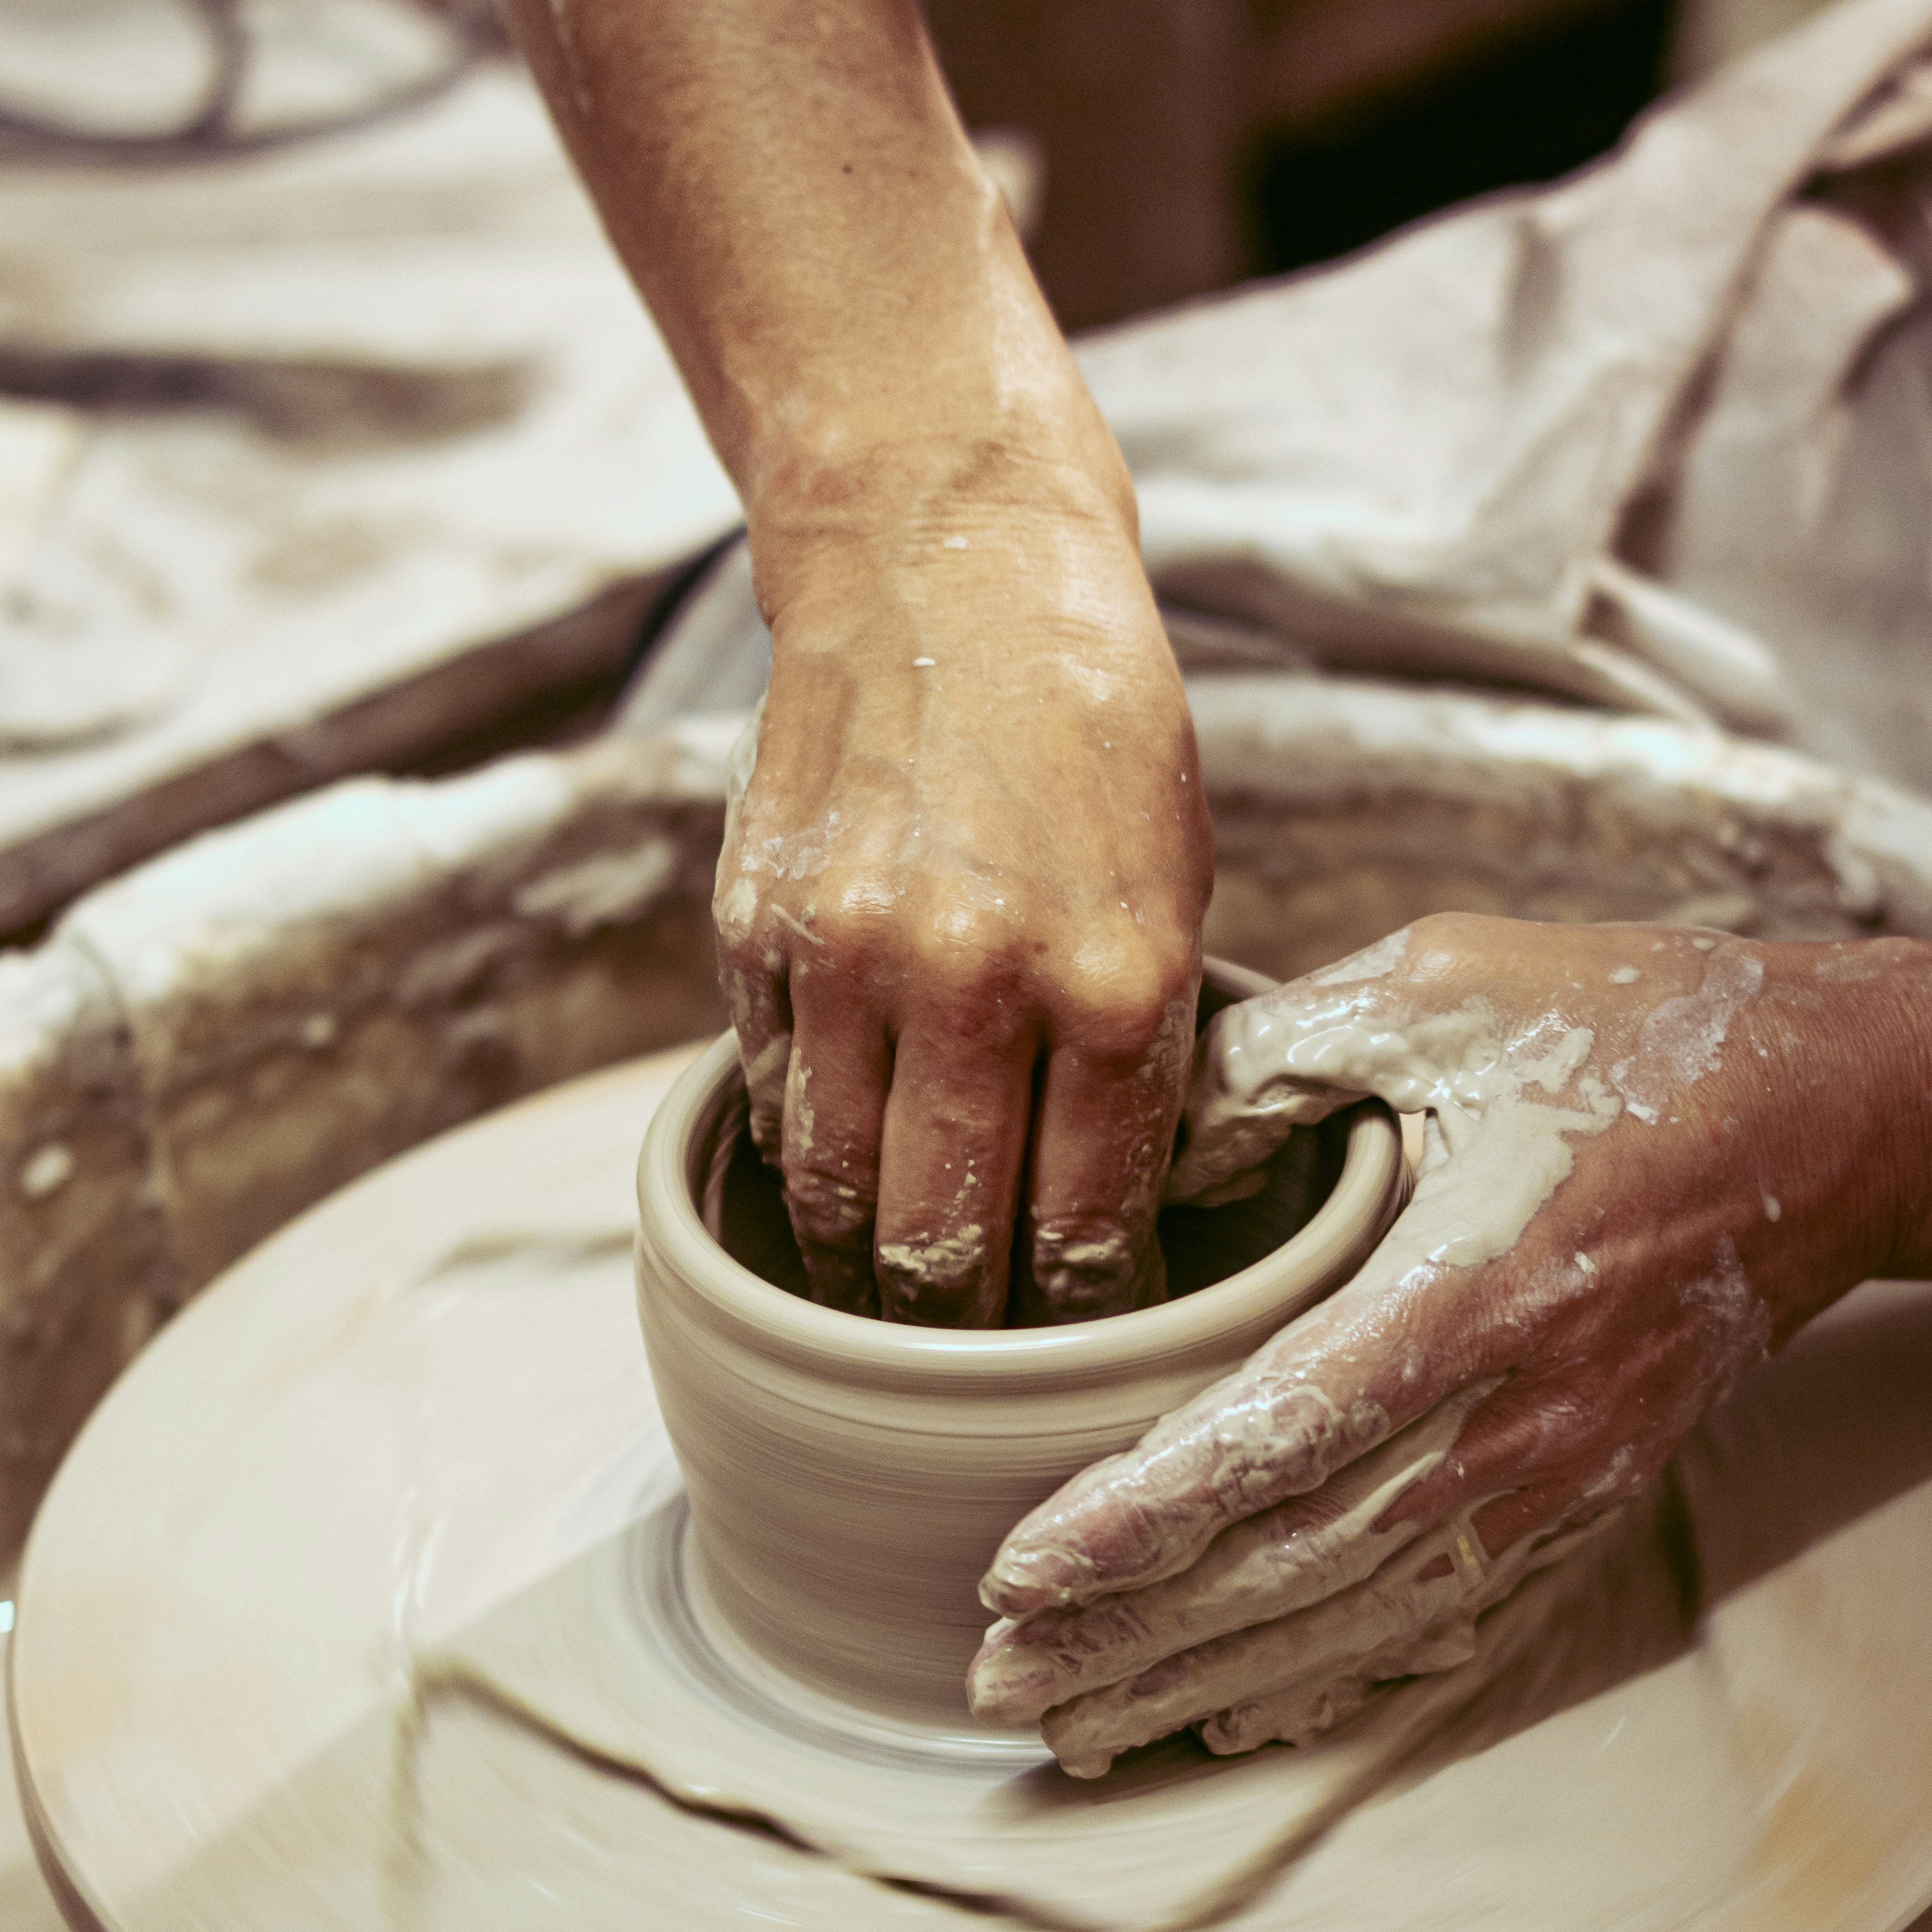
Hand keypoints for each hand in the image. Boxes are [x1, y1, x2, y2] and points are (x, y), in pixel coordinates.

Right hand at [715, 448, 1210, 1325]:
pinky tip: (839, 1182)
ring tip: (893, 1315)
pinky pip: (776, 1104)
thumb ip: (1136, 1052)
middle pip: (945, 1250)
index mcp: (1114, 978)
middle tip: (981, 1365)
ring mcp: (851, 958)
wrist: (950, 566)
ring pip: (839, 1200)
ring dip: (863, 1277)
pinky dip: (805, 1161)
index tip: (1084, 1351)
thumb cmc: (1094, 730)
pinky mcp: (758, 932)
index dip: (1079, 1321)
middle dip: (965, 1335)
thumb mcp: (1174, 887)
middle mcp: (977, 980)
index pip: (1083, 1233)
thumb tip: (1107, 1214)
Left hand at [971, 917, 1931, 1770]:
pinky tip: (1242, 1714)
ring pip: (1364, 1618)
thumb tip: (1142, 1144)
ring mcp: (1567, 1474)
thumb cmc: (1634, 1030)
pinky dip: (1338, 1679)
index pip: (1277, 1436)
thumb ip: (1280, 1056)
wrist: (1844, 1117)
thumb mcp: (1446, 984)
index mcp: (1476, 1283)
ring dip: (1212, 1682)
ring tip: (1081, 1728)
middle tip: (997, 1684)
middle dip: (1140, 1638)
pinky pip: (1448, 1623)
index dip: (1142, 1522)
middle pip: (1301, 1563)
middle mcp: (1525, 1412)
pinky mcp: (1591, 1499)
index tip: (1018, 1573)